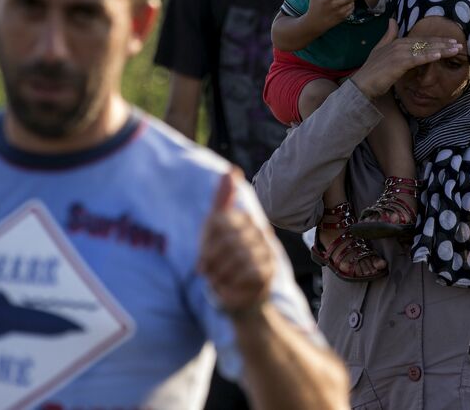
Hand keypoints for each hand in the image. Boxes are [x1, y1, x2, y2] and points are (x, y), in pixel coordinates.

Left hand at [198, 169, 274, 318]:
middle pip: (228, 238)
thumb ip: (223, 200)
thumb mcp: (216, 231)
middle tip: (207, 273)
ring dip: (220, 273)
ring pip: (237, 256)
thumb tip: (231, 169)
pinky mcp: (269, 272)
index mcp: (247, 221)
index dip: (206, 241)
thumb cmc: (224, 263)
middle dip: (212, 259)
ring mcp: (267, 253)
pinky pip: (246, 273)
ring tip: (216, 281)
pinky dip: (230, 283)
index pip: (220, 220)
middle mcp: (261, 234)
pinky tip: (227, 288)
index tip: (201, 258)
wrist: (240, 300)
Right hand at [304, 0, 360, 33]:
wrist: (315, 24)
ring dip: (354, 0)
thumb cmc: (314, 8)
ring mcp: (339, 13)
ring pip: (350, 5)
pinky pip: (350, 11)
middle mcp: (334, 7)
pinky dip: (351, 7)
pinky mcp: (341, 18)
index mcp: (327, 0)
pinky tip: (351, 3)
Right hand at [350, 20, 461, 98]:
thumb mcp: (380, 49)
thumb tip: (393, 20)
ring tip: (456, 49)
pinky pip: (417, 58)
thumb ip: (388, 35)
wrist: (362, 84)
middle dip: (443, 43)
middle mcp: (399, 44)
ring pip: (424, 49)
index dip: (437, 40)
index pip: (421, 40)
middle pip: (426, 42)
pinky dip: (428, 56)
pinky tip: (439, 56)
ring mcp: (399, 53)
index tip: (451, 41)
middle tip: (459, 44)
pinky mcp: (399, 62)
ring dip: (441, 49)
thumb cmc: (372, 70)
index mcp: (398, 42)